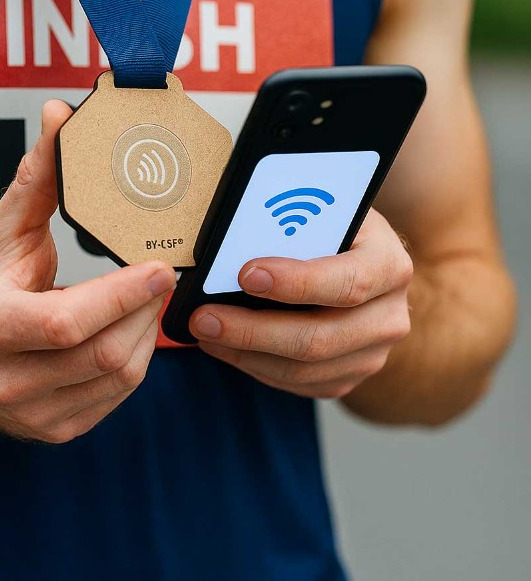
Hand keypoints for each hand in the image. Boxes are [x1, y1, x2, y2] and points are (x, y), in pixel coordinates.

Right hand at [0, 101, 175, 442]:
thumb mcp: (2, 228)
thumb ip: (39, 175)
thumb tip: (61, 117)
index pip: (68, 323)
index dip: (122, 296)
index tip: (161, 266)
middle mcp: (10, 379)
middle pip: (104, 355)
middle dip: (147, 310)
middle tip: (163, 274)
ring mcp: (34, 412)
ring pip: (119, 379)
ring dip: (147, 333)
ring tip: (149, 297)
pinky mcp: (55, 428)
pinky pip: (115, 398)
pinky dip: (135, 359)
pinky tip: (131, 328)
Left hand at [189, 210, 412, 399]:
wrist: (364, 258)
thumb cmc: (335, 228)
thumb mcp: (326, 210)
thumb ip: (292, 221)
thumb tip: (233, 238)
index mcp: (389, 263)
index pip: (346, 282)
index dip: (296, 283)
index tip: (245, 274)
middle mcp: (390, 315)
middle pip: (320, 338)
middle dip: (253, 330)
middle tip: (204, 317)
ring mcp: (374, 352)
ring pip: (305, 369)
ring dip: (246, 353)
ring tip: (206, 333)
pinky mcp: (351, 374)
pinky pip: (301, 384)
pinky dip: (257, 367)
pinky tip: (228, 347)